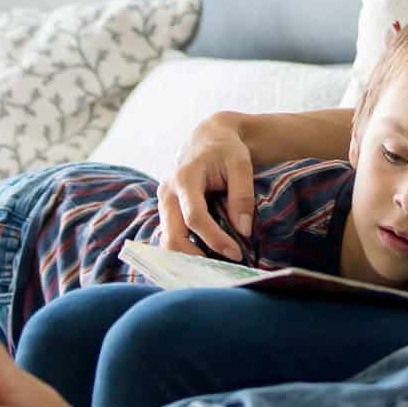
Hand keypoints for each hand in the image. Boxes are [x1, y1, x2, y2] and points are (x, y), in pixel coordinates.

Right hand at [156, 114, 255, 258]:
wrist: (208, 137)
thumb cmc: (226, 149)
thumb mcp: (241, 164)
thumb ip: (242, 195)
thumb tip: (243, 231)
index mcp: (184, 178)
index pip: (195, 217)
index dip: (214, 239)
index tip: (236, 253)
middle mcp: (167, 192)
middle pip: (172, 236)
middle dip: (195, 258)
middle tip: (222, 269)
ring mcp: (164, 203)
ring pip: (167, 241)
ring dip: (189, 258)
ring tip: (216, 266)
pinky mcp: (167, 211)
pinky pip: (171, 237)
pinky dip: (186, 251)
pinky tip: (206, 257)